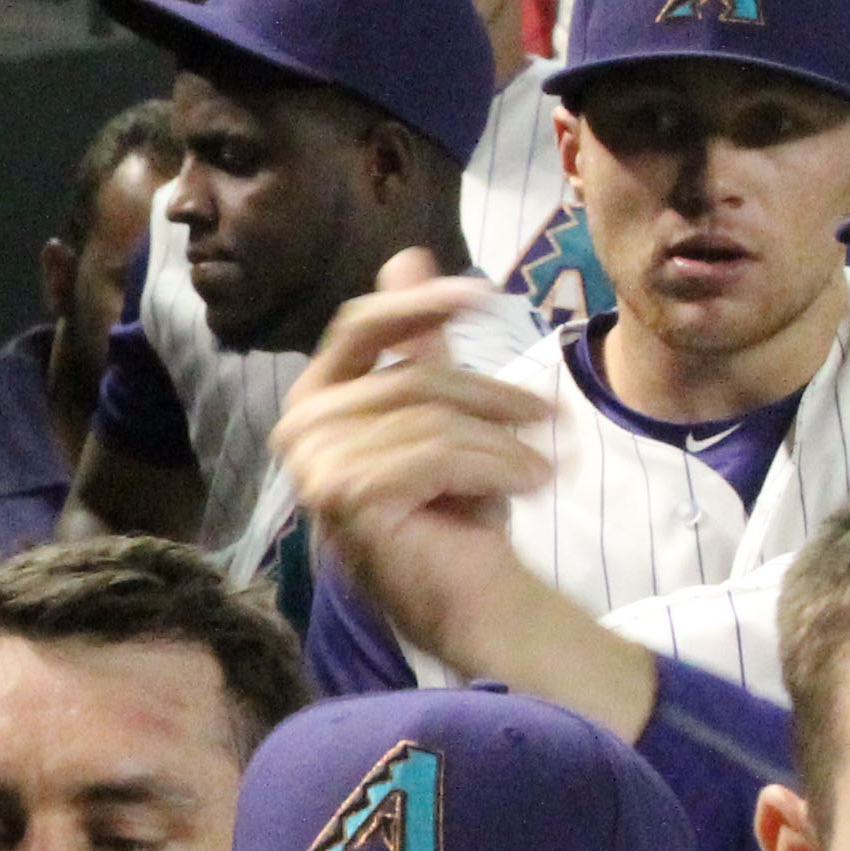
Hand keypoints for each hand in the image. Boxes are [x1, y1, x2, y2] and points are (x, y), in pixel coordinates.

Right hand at [272, 250, 556, 677]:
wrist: (466, 594)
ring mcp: (316, 467)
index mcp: (315, 401)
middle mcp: (300, 431)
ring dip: (503, 443)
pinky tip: (526, 486)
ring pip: (431, 419)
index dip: (418, 304)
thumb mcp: (446, 411)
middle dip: (491, 396)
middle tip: (549, 419)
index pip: (359, 328)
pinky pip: (436, 454)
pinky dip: (496, 468)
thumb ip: (420, 341)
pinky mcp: (346, 498)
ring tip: (541, 467)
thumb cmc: (453, 505)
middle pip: (411, 376)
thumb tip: (407, 256)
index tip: (482, 293)